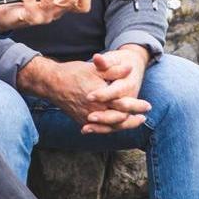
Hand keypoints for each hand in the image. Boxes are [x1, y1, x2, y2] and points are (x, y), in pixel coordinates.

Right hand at [17, 57, 150, 134]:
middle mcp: (95, 111)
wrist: (51, 83)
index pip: (124, 105)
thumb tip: (130, 68)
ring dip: (123, 126)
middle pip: (119, 120)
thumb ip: (113, 70)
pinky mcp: (81, 120)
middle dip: (132, 120)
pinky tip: (114, 126)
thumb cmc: (73, 73)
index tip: (147, 106)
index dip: (137, 106)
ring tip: (132, 122)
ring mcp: (87, 118)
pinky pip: (98, 129)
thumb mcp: (94, 69)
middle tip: (143, 118)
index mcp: (100, 97)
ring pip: (109, 127)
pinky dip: (108, 129)